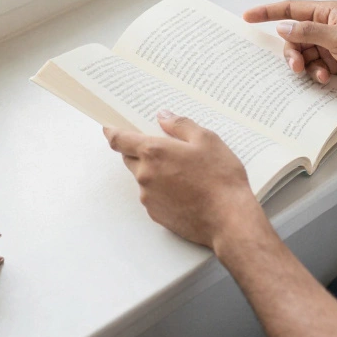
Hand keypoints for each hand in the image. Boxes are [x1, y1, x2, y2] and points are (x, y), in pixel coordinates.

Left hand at [104, 110, 266, 248]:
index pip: (120, 140)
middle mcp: (145, 175)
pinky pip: (152, 196)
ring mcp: (148, 197)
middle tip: (163, 149)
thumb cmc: (220, 178)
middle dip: (140, 152)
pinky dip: (161, 191)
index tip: (108, 128)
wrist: (228, 219)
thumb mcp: (207, 140)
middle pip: (130, 158)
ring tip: (183, 173)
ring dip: (154, 172)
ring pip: (143, 178)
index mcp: (154, 152)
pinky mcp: (156, 215)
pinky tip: (184, 191)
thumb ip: (181, 125)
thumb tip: (163, 117)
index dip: (112, 132)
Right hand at [244, 0, 336, 96]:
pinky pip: (313, 68)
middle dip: (291, 52)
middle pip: (293, 37)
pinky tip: (325, 79)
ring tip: (316, 75)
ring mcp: (330, 46)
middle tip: (296, 66)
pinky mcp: (334, 64)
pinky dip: (315, 75)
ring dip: (305, 66)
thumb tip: (283, 27)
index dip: (267, 12)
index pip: (291, 9)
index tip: (247, 16)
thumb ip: (308, 32)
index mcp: (328, 12)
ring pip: (302, 55)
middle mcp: (326, 27)